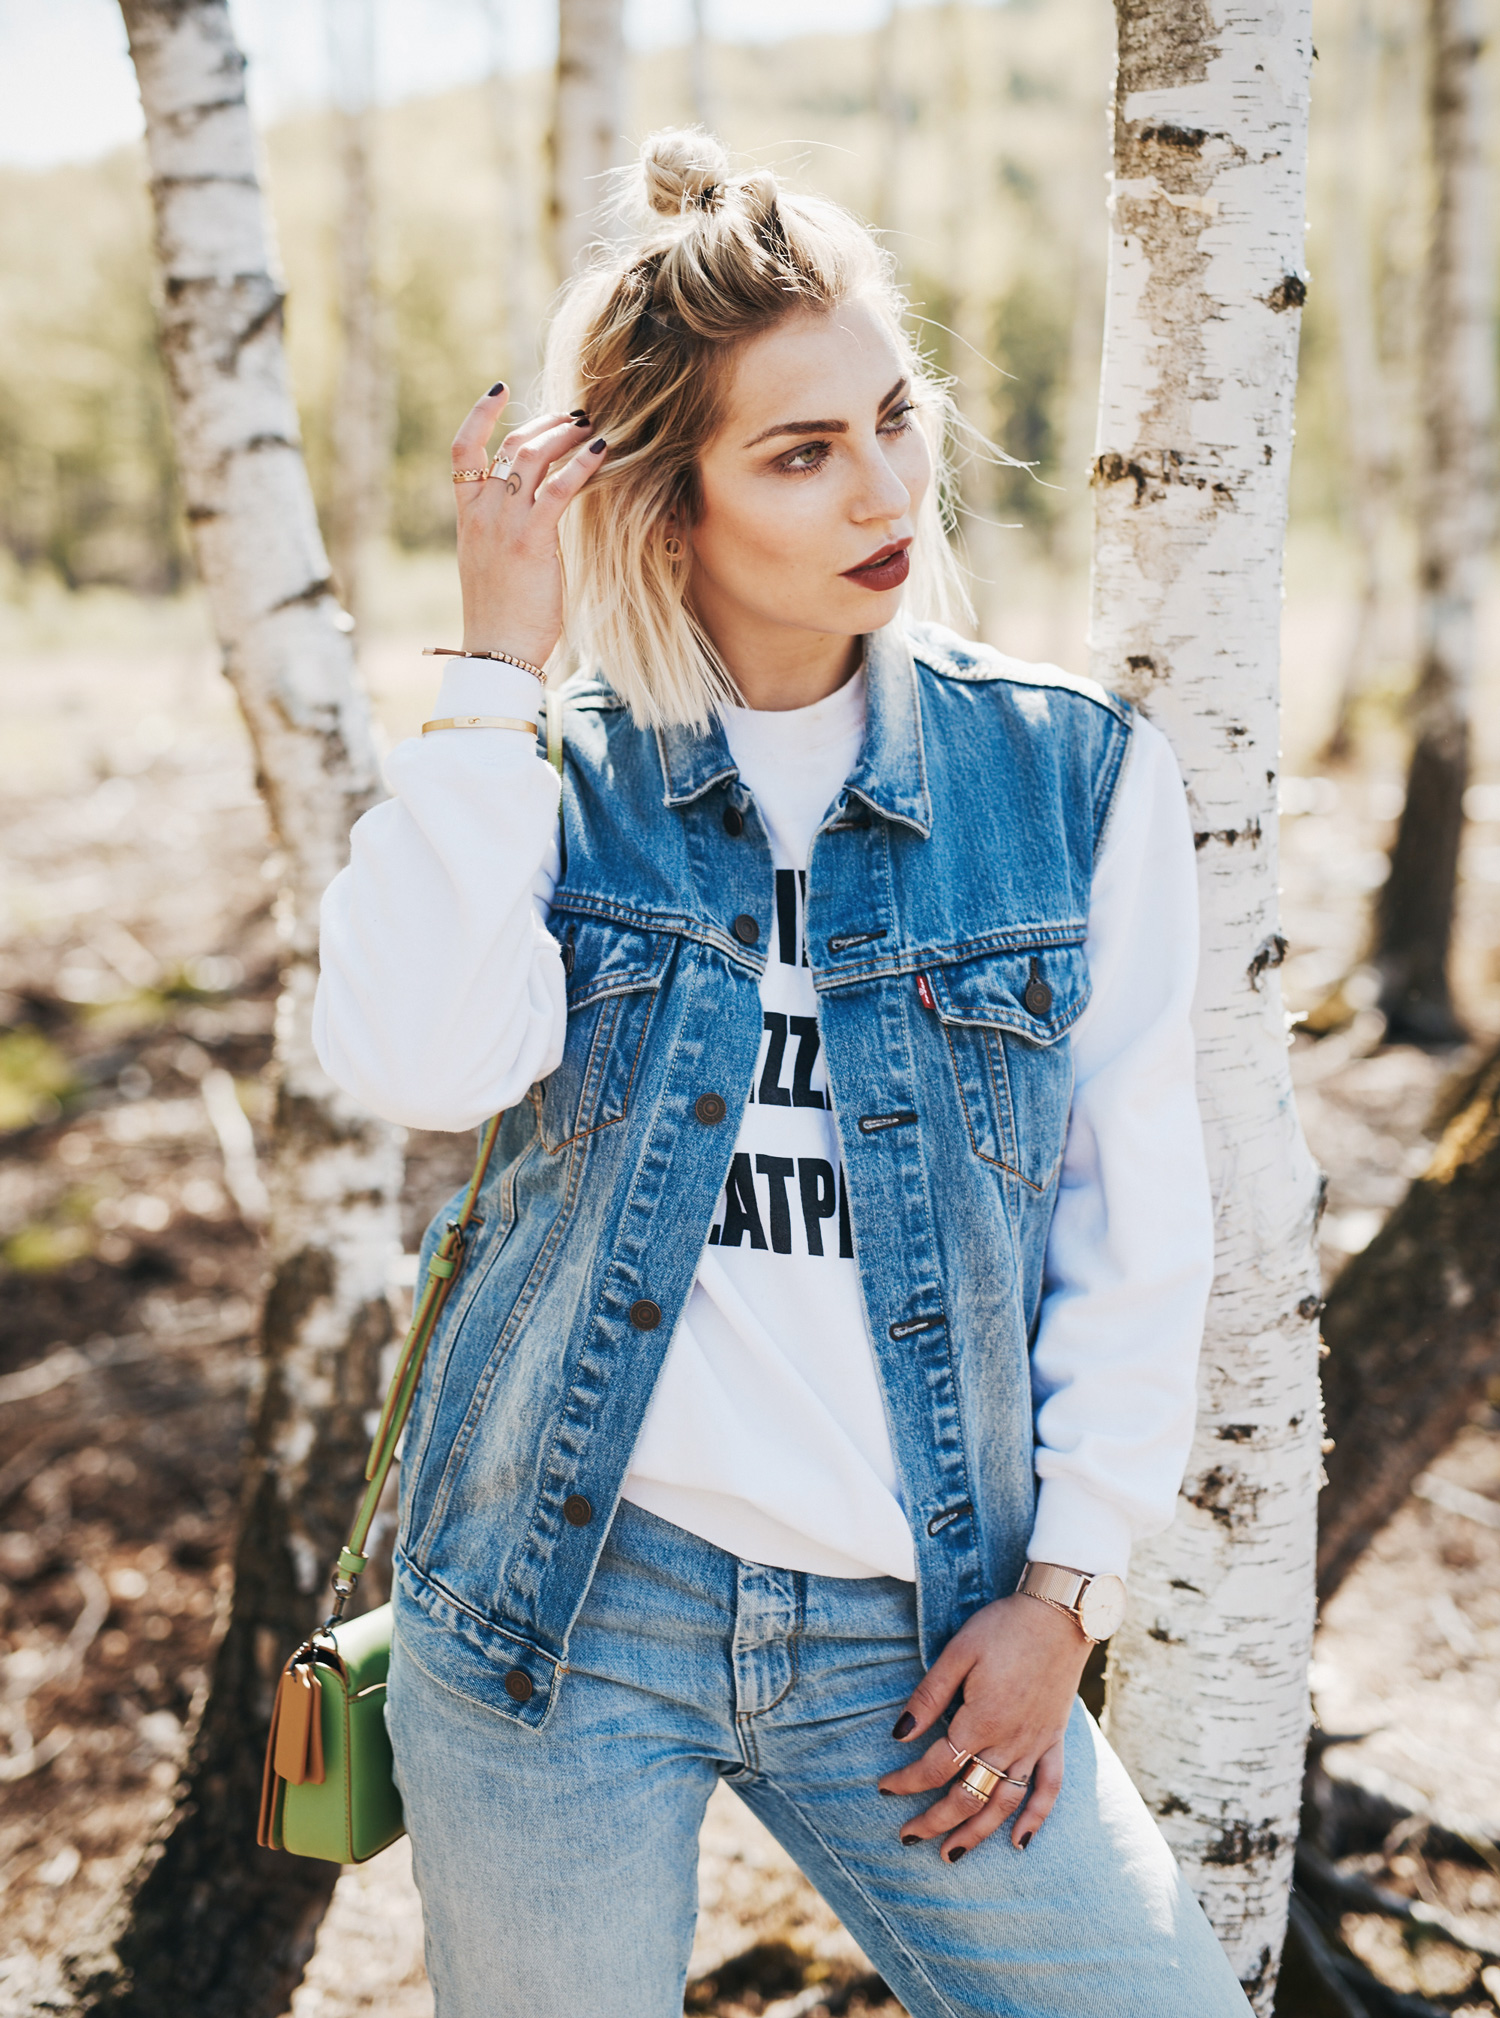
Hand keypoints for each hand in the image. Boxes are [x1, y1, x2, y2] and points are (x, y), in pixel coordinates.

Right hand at [450, 384, 605, 668]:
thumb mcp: (492, 565)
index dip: (479, 415)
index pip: (462, 451)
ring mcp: (504, 526)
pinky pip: (557, 490)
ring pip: (531, 459)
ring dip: (564, 437)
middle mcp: (482, 514)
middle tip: (575, 418)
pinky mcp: (531, 542)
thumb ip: (504, 532)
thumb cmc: (502, 617)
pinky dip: (581, 465)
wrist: (497, 652)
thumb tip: (532, 515)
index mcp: (468, 518)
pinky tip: (602, 452)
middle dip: (545, 425)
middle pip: (509, 448)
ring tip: (591, 429)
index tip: (500, 389)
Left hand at [877, 1592, 1089, 1861]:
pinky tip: (1019, 1843)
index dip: (907, 1781)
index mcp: (980, 1720)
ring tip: (951, 1854)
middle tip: (907, 1836)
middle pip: (968, 1795)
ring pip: (1004, 1803)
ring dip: (977, 1833)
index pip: (936, 1766)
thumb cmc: (1003, 1627)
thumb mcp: (958, 1652)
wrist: (1059, 1613)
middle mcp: (1009, 1742)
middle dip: (934, 1821)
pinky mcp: (1055, 1740)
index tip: (884, 1788)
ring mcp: (1035, 1745)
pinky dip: (1036, 1819)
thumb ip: (929, 1696)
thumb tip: (899, 1734)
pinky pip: (1049, 1789)